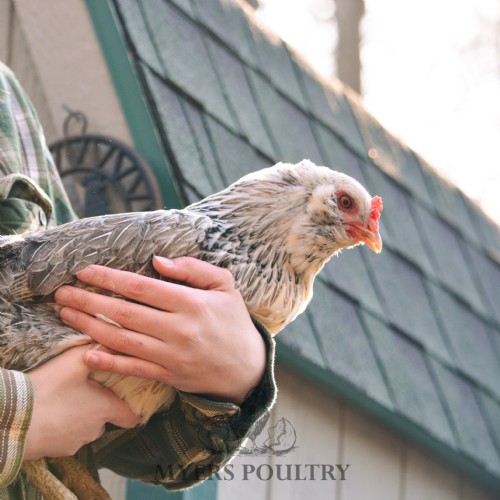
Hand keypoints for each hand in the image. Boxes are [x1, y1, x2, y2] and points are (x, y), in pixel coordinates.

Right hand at [24, 345, 139, 460]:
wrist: (15, 420)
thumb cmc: (49, 389)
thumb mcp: (75, 362)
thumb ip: (99, 351)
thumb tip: (115, 341)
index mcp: (106, 408)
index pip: (132, 416)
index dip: (132, 407)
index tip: (126, 396)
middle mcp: (96, 429)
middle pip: (106, 418)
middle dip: (98, 405)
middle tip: (85, 389)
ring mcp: (76, 443)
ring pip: (86, 427)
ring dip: (79, 415)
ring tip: (63, 398)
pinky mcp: (57, 451)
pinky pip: (66, 437)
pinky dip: (62, 426)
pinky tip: (51, 411)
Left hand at [54, 257, 265, 404]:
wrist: (247, 367)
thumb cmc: (234, 322)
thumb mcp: (225, 286)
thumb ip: (194, 270)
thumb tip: (158, 261)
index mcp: (191, 303)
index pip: (142, 288)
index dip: (110, 278)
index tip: (85, 271)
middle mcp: (178, 330)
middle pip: (124, 313)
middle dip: (89, 301)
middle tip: (63, 293)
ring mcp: (171, 355)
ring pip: (123, 340)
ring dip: (90, 327)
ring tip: (66, 315)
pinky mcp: (168, 375)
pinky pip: (133, 369)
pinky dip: (108, 363)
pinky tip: (87, 356)